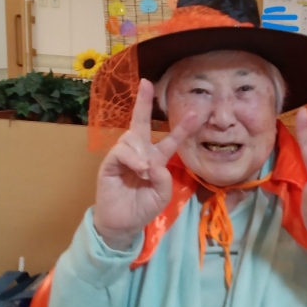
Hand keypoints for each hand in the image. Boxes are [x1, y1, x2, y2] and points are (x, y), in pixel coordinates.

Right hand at [93, 79, 197, 249]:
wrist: (123, 224)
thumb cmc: (143, 208)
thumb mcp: (162, 194)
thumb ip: (163, 177)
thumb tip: (152, 162)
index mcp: (156, 158)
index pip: (171, 139)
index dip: (183, 127)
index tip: (197, 113)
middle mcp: (140, 152)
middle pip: (141, 122)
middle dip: (143, 102)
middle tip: (146, 83)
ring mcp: (123, 156)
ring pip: (132, 137)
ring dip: (142, 153)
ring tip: (146, 173)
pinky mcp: (109, 163)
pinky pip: (121, 151)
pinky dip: (132, 158)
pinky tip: (139, 169)